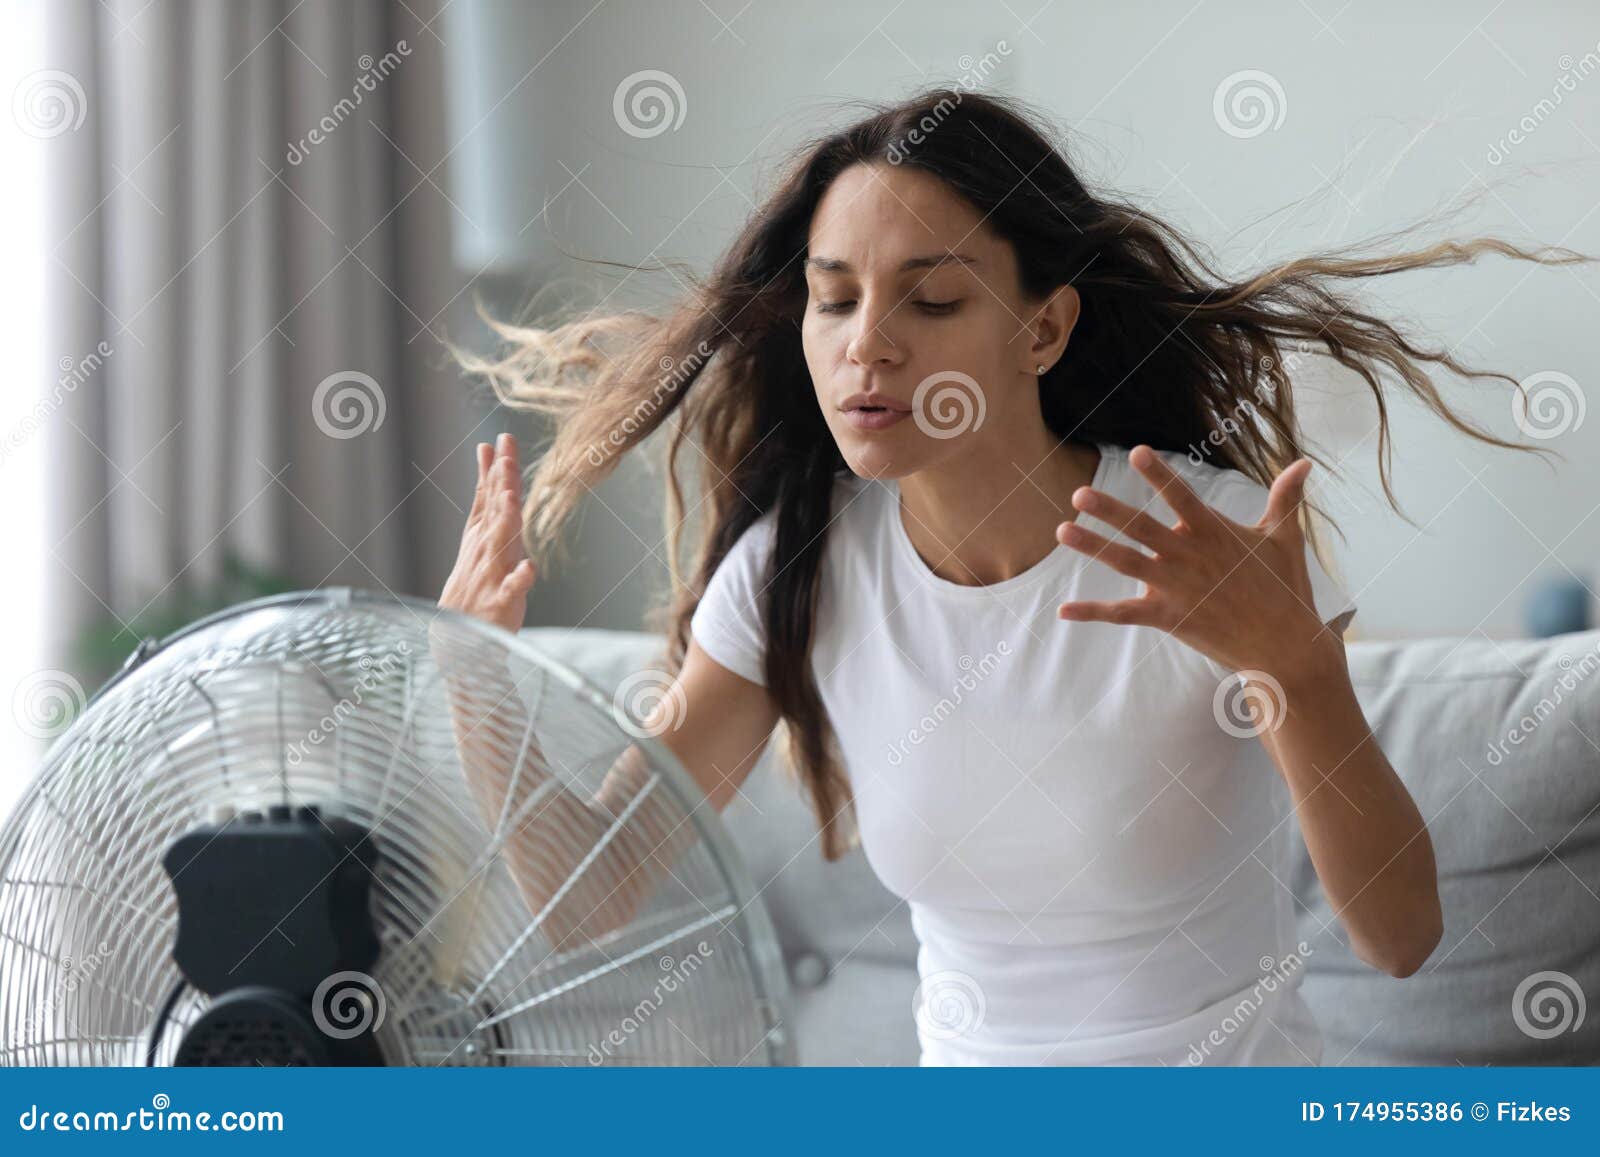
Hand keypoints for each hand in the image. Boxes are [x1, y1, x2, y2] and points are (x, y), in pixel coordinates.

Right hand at [438, 432, 537, 633]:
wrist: (460, 637)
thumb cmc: (477, 581)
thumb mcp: (480, 534)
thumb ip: (488, 496)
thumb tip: (489, 454)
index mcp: (482, 534)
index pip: (489, 496)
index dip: (496, 468)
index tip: (501, 440)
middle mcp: (486, 549)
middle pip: (496, 511)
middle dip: (500, 483)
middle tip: (506, 454)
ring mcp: (493, 574)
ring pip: (500, 544)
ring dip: (505, 521)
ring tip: (509, 498)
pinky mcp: (502, 601)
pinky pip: (512, 589)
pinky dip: (520, 579)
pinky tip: (528, 568)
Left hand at [1052, 444, 1338, 682]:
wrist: (1285, 648)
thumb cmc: (1285, 589)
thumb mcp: (1285, 539)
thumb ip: (1285, 498)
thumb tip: (1304, 462)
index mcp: (1215, 533)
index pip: (1182, 497)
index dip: (1160, 475)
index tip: (1136, 452)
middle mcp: (1190, 557)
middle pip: (1143, 529)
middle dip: (1110, 511)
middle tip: (1079, 495)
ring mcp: (1177, 588)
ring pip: (1127, 563)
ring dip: (1094, 547)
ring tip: (1062, 531)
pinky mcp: (1169, 617)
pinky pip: (1124, 614)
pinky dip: (1093, 613)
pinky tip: (1063, 610)